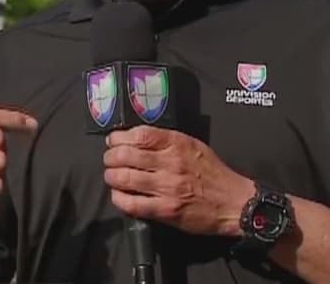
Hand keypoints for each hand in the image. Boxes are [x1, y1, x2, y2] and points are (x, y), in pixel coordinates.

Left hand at [104, 126, 250, 236]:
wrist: (235, 203)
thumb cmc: (212, 173)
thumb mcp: (192, 146)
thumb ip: (165, 140)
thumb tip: (133, 137)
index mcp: (177, 144)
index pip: (138, 135)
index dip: (118, 138)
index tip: (112, 142)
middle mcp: (171, 164)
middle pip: (125, 156)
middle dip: (110, 158)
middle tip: (109, 161)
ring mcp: (168, 188)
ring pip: (124, 178)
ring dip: (112, 177)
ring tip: (113, 177)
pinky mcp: (166, 210)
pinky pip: (132, 204)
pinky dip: (120, 199)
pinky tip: (120, 196)